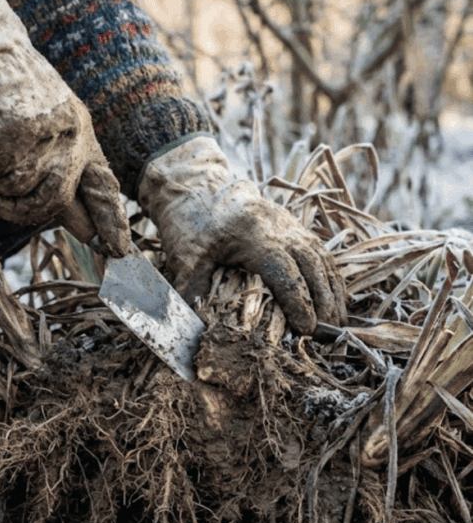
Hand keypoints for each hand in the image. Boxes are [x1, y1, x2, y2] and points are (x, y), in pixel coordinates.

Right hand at [0, 0, 130, 256]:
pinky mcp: (16, 132)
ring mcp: (46, 134)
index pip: (102, 184)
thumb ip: (56, 168)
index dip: (110, 220)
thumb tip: (80, 225)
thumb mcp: (43, 125)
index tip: (118, 250)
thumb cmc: (6, 87)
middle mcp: (71, 134)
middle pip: (52, 201)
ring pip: (13, 188)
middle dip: (21, 213)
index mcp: (82, 133)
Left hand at [138, 136, 346, 333]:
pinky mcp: (293, 227)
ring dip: (333, 292)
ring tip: (337, 324)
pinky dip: (331, 278)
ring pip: (322, 258)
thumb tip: (201, 329)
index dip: (298, 302)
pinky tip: (335, 301)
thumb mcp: (184, 257)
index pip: (284, 270)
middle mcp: (278, 226)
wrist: (198, 186)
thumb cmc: (190, 223)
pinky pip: (321, 253)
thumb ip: (194, 292)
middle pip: (312, 265)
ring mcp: (289, 225)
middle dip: (323, 302)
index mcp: (252, 233)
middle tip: (327, 336)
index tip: (307, 330)